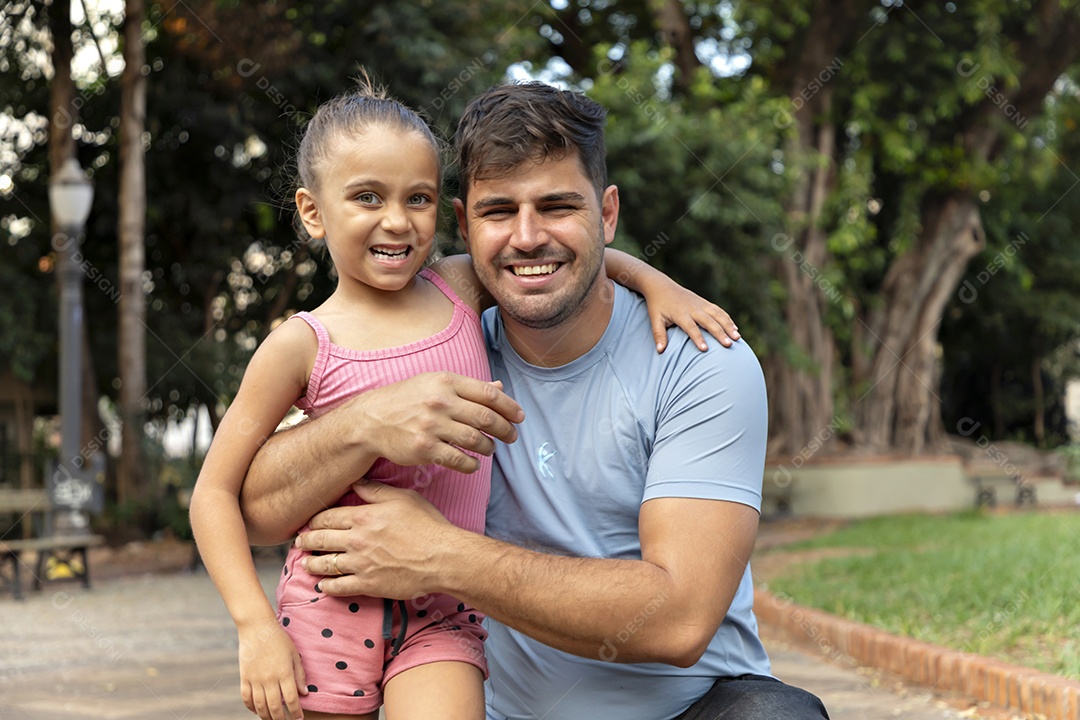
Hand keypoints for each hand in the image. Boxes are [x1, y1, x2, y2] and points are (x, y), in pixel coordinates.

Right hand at [238, 619, 306, 719]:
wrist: (257, 628)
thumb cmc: (279, 639)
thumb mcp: (294, 654)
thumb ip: (299, 675)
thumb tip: (304, 693)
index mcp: (284, 673)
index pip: (291, 699)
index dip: (295, 712)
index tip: (299, 719)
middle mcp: (269, 679)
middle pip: (274, 707)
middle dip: (281, 719)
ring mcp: (255, 679)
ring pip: (259, 706)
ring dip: (266, 716)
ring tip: (272, 719)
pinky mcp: (244, 677)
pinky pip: (246, 698)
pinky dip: (251, 707)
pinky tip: (256, 710)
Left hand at [296, 481, 454, 597]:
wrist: (442, 558)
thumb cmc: (427, 525)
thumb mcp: (403, 498)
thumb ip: (376, 491)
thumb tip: (356, 483)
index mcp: (363, 517)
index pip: (327, 518)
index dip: (314, 520)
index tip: (309, 523)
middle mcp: (356, 540)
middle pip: (320, 540)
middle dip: (306, 541)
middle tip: (299, 542)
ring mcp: (360, 564)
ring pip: (325, 565)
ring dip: (311, 564)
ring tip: (306, 564)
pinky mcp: (368, 585)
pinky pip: (339, 587)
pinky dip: (327, 587)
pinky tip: (323, 586)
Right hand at [347, 373, 523, 472]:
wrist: (370, 420)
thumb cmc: (406, 400)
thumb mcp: (434, 384)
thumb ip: (468, 388)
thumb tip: (500, 389)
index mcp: (445, 382)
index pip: (488, 394)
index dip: (509, 407)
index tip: (519, 417)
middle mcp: (440, 402)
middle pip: (486, 418)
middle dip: (505, 429)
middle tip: (511, 437)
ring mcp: (431, 426)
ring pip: (475, 440)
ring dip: (488, 447)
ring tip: (489, 448)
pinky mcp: (424, 448)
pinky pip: (458, 460)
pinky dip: (471, 464)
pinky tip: (473, 464)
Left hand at [644, 284, 739, 351]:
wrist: (661, 286)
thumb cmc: (657, 305)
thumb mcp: (655, 319)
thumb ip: (658, 335)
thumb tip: (660, 351)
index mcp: (680, 313)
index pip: (691, 327)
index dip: (698, 338)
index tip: (705, 349)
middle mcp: (693, 308)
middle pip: (709, 322)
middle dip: (719, 333)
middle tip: (728, 345)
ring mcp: (700, 304)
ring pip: (718, 315)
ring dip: (728, 326)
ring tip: (737, 338)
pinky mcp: (704, 302)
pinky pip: (719, 311)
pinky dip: (728, 319)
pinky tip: (735, 328)